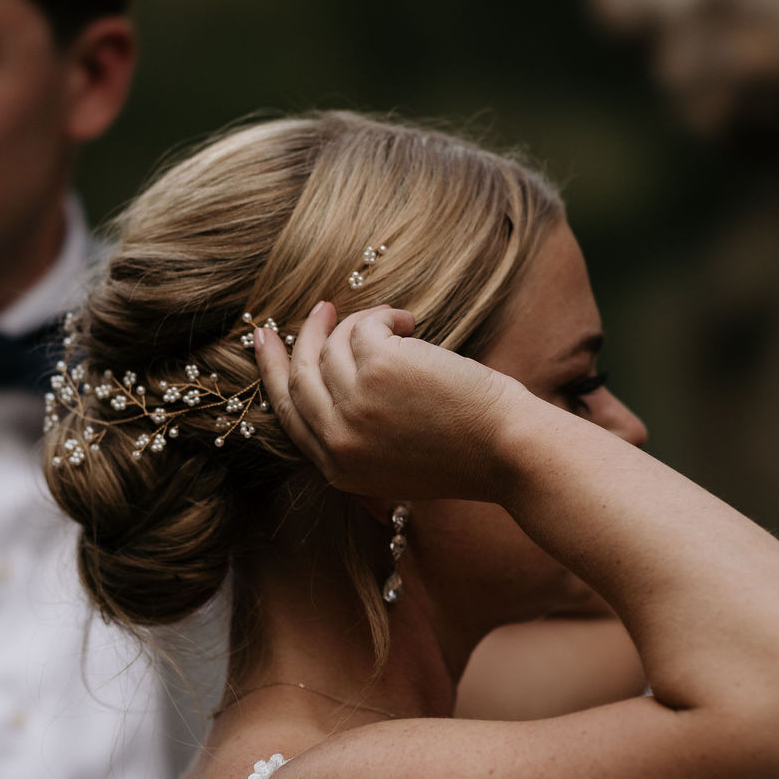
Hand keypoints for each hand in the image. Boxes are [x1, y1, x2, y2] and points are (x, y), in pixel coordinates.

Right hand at [253, 301, 521, 500]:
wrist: (510, 450)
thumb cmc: (470, 452)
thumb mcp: (399, 461)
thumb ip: (359, 436)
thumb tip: (337, 378)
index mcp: (339, 470)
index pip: (289, 414)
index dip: (275, 372)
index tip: (267, 340)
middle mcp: (337, 442)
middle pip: (299, 376)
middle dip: (306, 335)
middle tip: (321, 309)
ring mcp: (353, 404)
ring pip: (334, 345)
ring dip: (365, 324)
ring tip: (402, 325)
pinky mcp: (377, 367)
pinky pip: (365, 325)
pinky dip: (388, 316)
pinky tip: (415, 324)